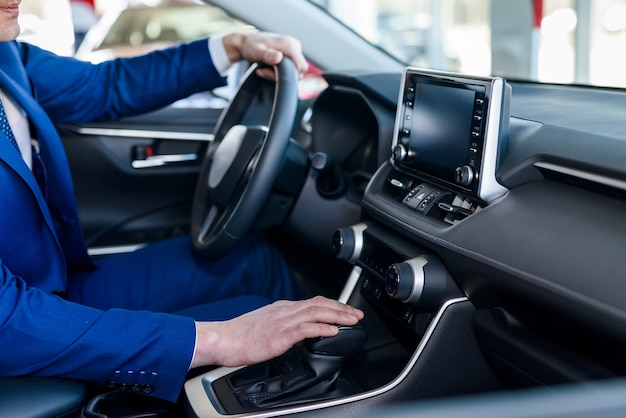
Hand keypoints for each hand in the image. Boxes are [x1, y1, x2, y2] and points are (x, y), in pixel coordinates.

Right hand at [191, 296, 363, 367]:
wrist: (223, 339)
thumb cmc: (239, 336)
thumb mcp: (264, 325)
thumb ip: (281, 326)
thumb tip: (295, 333)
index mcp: (281, 308)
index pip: (313, 302)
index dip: (332, 304)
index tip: (345, 309)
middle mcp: (284, 311)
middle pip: (319, 304)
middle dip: (341, 308)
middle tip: (357, 314)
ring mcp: (283, 321)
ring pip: (316, 312)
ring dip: (337, 316)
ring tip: (352, 320)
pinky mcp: (280, 335)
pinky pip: (306, 329)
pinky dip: (322, 328)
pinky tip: (333, 331)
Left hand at [222, 30, 308, 79]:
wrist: (247, 42)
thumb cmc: (251, 46)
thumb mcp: (256, 52)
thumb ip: (267, 55)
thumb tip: (278, 57)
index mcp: (289, 44)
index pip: (301, 66)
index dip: (290, 74)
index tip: (273, 73)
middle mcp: (294, 45)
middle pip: (298, 69)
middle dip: (282, 75)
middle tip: (265, 72)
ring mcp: (293, 49)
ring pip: (293, 70)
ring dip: (279, 74)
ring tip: (264, 69)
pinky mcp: (290, 54)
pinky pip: (290, 68)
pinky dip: (279, 71)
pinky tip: (268, 68)